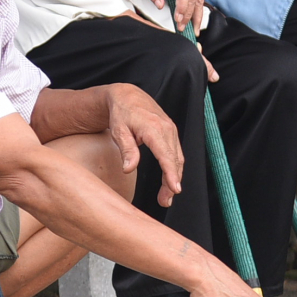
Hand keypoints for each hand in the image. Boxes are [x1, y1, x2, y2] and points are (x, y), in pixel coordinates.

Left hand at [103, 83, 183, 207]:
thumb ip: (126, 150)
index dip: (171, 174)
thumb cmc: (121, 114)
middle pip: (174, 160)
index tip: (175, 189)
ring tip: (166, 197)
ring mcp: (171, 129)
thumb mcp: (119, 131)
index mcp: (154, 128)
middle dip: (172, 182)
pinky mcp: (171, 131)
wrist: (127, 95)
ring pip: (178, 158)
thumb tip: (128, 169)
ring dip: (174, 177)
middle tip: (165, 201)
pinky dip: (174, 167)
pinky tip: (169, 180)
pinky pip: (176, 152)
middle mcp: (166, 128)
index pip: (166, 155)